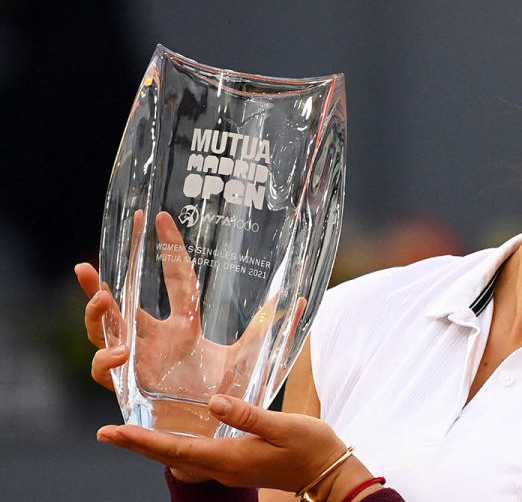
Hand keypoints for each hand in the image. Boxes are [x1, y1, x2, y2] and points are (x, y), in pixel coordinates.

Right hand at [77, 211, 303, 398]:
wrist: (217, 435)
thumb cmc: (228, 395)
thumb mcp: (251, 357)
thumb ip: (268, 329)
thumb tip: (300, 298)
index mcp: (184, 326)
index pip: (175, 280)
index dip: (169, 251)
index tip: (160, 219)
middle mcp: (155, 340)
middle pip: (120, 305)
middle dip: (99, 285)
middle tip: (89, 264)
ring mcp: (139, 362)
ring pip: (104, 334)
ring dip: (97, 318)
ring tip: (103, 301)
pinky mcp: (130, 388)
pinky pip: (107, 372)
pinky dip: (108, 361)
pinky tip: (121, 354)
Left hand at [96, 395, 373, 498]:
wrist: (329, 471)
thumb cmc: (310, 447)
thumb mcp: (284, 426)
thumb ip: (248, 416)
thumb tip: (213, 402)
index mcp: (230, 458)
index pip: (176, 449)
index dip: (142, 440)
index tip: (113, 432)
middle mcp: (222, 467)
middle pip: (169, 457)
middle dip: (136, 444)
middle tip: (104, 433)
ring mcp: (228, 467)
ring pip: (179, 458)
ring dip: (150, 446)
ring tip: (126, 434)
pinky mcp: (236, 463)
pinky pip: (194, 456)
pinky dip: (173, 446)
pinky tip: (168, 438)